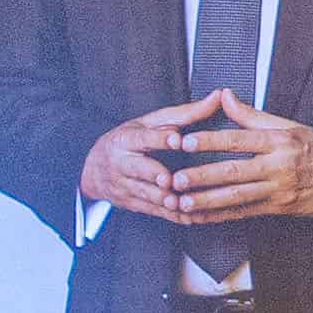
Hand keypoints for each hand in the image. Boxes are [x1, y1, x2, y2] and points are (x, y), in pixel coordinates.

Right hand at [74, 103, 210, 217]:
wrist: (94, 171)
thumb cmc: (130, 140)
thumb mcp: (151, 122)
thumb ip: (185, 113)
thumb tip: (219, 96)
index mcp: (127, 139)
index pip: (143, 137)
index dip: (159, 139)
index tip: (175, 139)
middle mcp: (122, 163)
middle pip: (138, 169)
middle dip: (153, 174)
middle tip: (168, 179)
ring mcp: (124, 186)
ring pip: (145, 194)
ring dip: (163, 200)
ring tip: (179, 203)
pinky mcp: (132, 204)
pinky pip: (153, 212)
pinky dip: (171, 216)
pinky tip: (189, 217)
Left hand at [175, 101, 312, 220]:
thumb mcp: (291, 126)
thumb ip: (253, 115)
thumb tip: (224, 96)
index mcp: (280, 141)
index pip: (239, 139)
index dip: (210, 141)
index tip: (185, 142)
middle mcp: (279, 166)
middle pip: (234, 171)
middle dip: (202, 176)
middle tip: (175, 179)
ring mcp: (279, 189)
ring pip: (237, 196)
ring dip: (207, 200)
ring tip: (182, 202)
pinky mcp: (279, 208)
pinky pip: (245, 213)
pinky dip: (221, 216)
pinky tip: (201, 216)